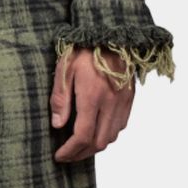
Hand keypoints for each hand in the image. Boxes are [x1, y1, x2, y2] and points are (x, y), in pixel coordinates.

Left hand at [50, 46, 134, 161]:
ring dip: (95, 146)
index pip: (82, 136)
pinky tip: (96, 129)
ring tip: (80, 145)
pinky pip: (120, 125)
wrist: (111, 32)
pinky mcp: (129, 98)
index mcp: (92, 96)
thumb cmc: (84, 47)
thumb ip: (60, 98)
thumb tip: (58, 125)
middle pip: (98, 143)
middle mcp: (110, 103)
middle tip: (68, 154)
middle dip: (82, 153)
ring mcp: (122, 102)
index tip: (59, 156)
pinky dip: (108, 134)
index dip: (70, 151)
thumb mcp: (65, 68)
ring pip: (111, 137)